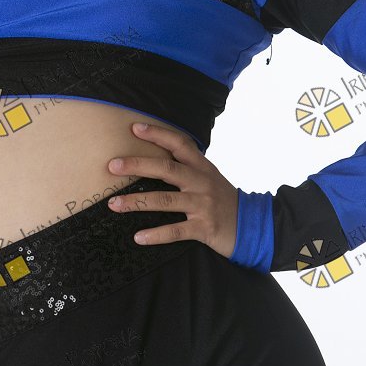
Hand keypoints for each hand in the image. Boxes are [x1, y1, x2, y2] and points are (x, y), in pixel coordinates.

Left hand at [107, 121, 238, 258]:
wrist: (253, 225)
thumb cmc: (224, 200)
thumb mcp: (210, 178)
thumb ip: (188, 168)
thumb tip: (155, 160)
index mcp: (202, 167)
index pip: (179, 143)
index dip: (158, 134)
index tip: (135, 128)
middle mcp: (201, 182)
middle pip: (166, 168)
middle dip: (138, 165)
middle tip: (112, 165)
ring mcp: (202, 205)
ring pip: (165, 200)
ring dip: (136, 202)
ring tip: (114, 204)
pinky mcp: (204, 227)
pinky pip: (176, 231)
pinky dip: (156, 234)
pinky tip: (138, 237)